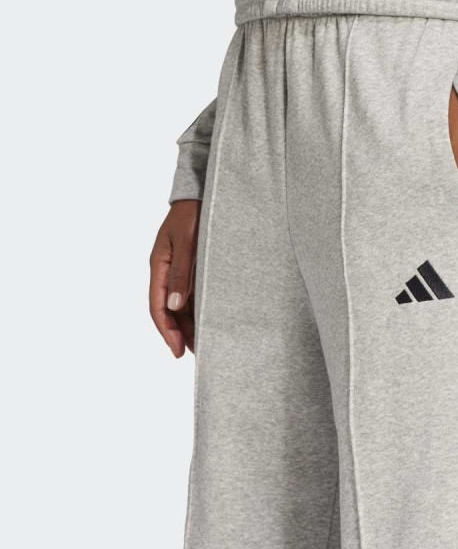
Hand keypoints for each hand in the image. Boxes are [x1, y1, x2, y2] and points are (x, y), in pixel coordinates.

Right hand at [149, 200, 200, 357]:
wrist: (203, 193)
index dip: (167, 331)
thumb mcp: (188, 243)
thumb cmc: (195, 215)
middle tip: (196, 354)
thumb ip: (182, 273)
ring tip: (204, 344)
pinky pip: (192, 294)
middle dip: (180, 334)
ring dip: (190, 325)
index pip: (158, 307)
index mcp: (159, 266)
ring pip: (181, 305)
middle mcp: (167, 272)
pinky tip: (209, 321)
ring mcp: (179, 270)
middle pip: (169, 311)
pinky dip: (198, 310)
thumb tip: (175, 306)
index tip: (177, 351)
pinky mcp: (192, 268)